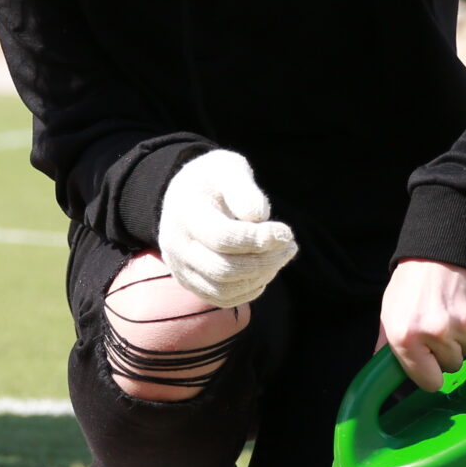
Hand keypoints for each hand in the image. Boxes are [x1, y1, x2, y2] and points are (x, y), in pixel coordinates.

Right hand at [156, 150, 296, 308]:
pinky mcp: (190, 282)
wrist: (185, 196)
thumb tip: (259, 216)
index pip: (222, 238)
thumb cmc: (214, 179)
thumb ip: (243, 188)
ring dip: (260, 276)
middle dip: (264, 261)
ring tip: (281, 255)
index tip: (285, 231)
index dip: (258, 239)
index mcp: (184, 212)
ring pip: (224, 289)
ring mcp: (180, 267)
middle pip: (223, 269)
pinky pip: (222, 298)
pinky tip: (265, 269)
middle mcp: (176, 245)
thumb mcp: (228, 168)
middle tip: (289, 245)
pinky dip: (249, 289)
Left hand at [380, 259, 465, 392]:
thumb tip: (381, 373)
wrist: (439, 246)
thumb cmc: (411, 282)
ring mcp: (463, 322)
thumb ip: (386, 345)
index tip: (431, 364)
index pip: (431, 382)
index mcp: (406, 337)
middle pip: (453, 364)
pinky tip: (465, 304)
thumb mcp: (389, 312)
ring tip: (451, 311)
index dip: (431, 374)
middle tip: (438, 326)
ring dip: (463, 335)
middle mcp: (435, 332)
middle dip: (447, 350)